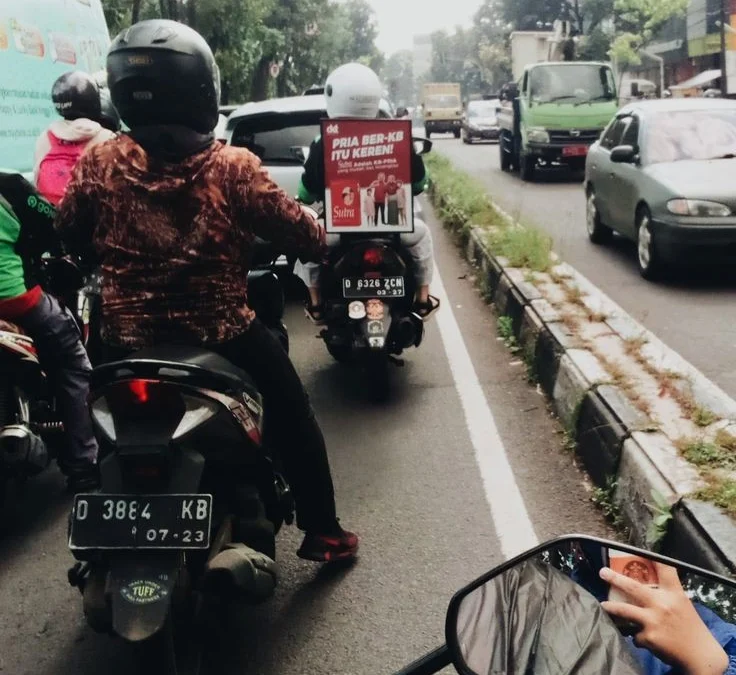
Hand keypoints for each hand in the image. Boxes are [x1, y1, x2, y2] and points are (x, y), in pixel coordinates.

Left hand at [600, 564, 728, 674]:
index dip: (653, 557)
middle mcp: (662, 604)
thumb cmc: (690, 628)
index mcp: (674, 594)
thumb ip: (666, 594)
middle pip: (633, 587)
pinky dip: (637, 636)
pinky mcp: (648, 637)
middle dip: (614, 578)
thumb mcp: (682, 604)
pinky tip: (645, 639)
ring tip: (603, 605)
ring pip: (624, 610)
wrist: (701, 656)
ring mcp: (654, 620)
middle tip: (602, 572)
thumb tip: (646, 584)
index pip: (665, 569)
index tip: (640, 549)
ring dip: (611, 607)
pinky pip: (635, 635)